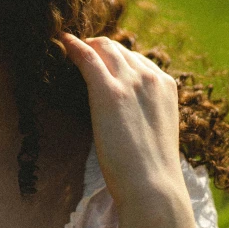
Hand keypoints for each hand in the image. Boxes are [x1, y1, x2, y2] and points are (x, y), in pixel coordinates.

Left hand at [60, 33, 183, 206]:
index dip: (115, 58)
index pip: (136, 59)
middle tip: (79, 51)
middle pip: (119, 49)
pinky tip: (62, 42)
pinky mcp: (109, 91)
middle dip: (98, 48)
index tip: (99, 60)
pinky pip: (87, 58)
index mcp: (166, 85)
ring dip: (86, 45)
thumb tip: (124, 108)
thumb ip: (143, 109)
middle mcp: (150, 77)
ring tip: (69, 46)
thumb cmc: (150, 168)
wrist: (152, 186)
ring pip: (104, 48)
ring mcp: (130, 82)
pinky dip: (74, 46)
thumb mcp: (154, 128)